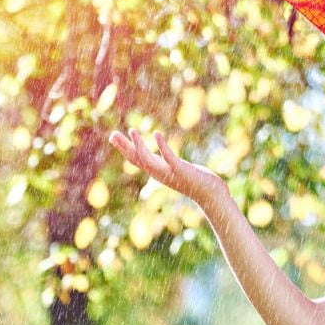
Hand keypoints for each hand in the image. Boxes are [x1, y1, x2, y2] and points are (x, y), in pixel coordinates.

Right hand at [108, 129, 227, 206]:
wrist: (212, 195)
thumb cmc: (197, 181)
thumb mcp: (177, 170)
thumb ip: (168, 165)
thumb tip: (161, 158)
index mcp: (158, 171)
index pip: (136, 159)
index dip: (124, 148)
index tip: (113, 137)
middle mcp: (160, 173)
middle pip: (137, 159)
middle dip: (124, 147)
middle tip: (112, 134)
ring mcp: (169, 172)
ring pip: (148, 159)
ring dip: (139, 145)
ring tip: (132, 130)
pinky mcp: (181, 170)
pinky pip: (168, 157)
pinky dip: (161, 146)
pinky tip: (156, 134)